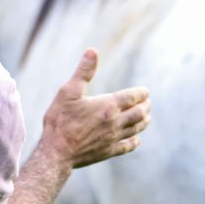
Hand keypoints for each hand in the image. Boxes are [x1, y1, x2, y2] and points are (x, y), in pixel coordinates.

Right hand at [41, 48, 150, 168]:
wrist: (57, 152)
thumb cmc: (60, 120)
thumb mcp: (68, 92)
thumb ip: (83, 72)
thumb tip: (92, 51)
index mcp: (108, 106)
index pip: (133, 97)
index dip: (141, 93)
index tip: (145, 91)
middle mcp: (115, 122)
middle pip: (140, 113)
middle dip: (145, 106)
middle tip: (147, 102)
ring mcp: (113, 138)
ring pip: (137, 128)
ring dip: (144, 121)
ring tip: (147, 116)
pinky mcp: (109, 151)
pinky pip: (128, 146)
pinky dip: (135, 141)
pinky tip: (137, 139)